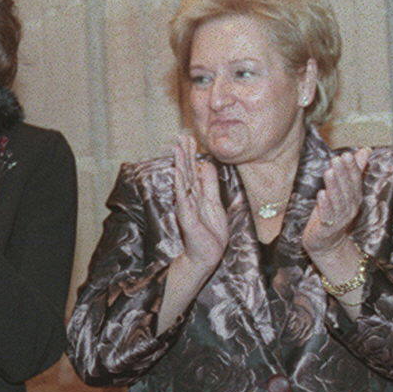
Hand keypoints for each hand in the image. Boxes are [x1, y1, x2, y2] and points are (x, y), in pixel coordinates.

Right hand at [173, 133, 228, 272]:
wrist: (206, 256)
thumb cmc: (210, 233)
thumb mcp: (214, 203)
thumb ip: (209, 185)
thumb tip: (205, 165)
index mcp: (197, 194)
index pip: (193, 170)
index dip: (192, 155)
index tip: (190, 138)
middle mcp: (189, 198)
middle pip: (187, 171)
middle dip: (185, 153)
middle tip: (182, 135)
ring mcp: (186, 206)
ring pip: (183, 180)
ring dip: (180, 163)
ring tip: (178, 148)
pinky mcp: (186, 216)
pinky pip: (183, 197)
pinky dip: (181, 183)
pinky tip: (180, 172)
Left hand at [303, 148, 369, 254]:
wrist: (325, 243)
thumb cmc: (332, 213)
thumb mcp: (342, 191)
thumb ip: (353, 171)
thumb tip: (365, 150)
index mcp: (355, 197)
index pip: (355, 180)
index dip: (352, 168)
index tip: (346, 155)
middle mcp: (350, 207)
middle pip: (347, 189)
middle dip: (342, 173)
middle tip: (337, 159)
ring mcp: (340, 218)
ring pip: (337, 200)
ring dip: (333, 186)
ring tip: (328, 172)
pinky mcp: (328, 228)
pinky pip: (327, 215)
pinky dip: (325, 204)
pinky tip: (321, 194)